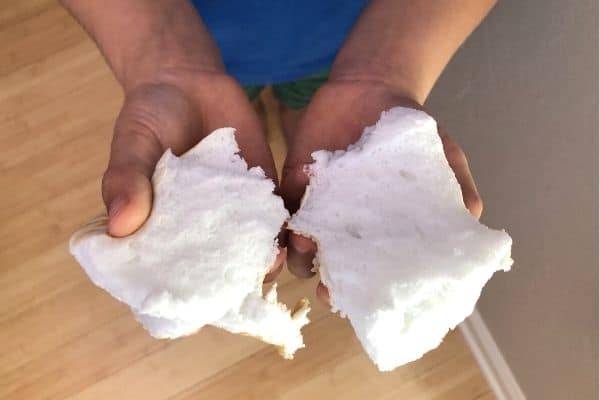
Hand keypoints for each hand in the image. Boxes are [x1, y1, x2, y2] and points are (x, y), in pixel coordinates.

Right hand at [102, 73, 284, 276]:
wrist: (188, 81)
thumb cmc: (150, 117)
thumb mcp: (132, 143)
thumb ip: (127, 180)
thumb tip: (119, 227)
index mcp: (161, 229)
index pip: (167, 274)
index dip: (178, 295)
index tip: (192, 311)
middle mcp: (199, 229)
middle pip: (215, 269)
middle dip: (229, 283)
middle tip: (242, 291)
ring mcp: (233, 212)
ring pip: (250, 248)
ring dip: (264, 259)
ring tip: (273, 262)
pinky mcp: (261, 190)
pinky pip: (275, 215)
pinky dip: (285, 227)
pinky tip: (296, 233)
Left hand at [280, 80, 482, 304]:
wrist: (372, 86)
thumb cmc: (411, 131)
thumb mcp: (445, 158)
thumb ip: (459, 194)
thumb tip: (472, 229)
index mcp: (382, 232)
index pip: (372, 275)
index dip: (367, 293)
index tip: (365, 303)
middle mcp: (349, 229)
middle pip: (333, 270)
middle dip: (330, 285)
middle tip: (329, 290)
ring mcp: (319, 210)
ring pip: (302, 250)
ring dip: (303, 257)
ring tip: (310, 247)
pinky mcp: (295, 187)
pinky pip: (283, 214)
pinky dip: (285, 224)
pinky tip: (296, 224)